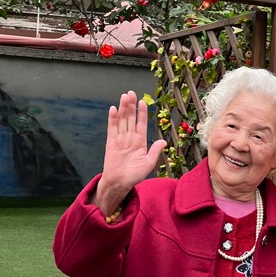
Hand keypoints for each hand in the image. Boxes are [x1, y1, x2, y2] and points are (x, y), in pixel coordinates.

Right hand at [95, 91, 166, 214]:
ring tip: (124, 97)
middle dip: (131, 106)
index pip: (141, 123)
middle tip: (131, 93)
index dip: (142, 113)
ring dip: (123, 108)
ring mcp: (120, 139)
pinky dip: (113, 119)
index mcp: (140, 142)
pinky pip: (112, 128)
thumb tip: (163, 141)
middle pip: (131, 118)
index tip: (144, 102)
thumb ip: (155, 151)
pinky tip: (114, 109)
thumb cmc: (134, 175)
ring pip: (122, 120)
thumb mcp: (149, 163)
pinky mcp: (111, 142)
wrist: (119, 183)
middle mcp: (130, 138)